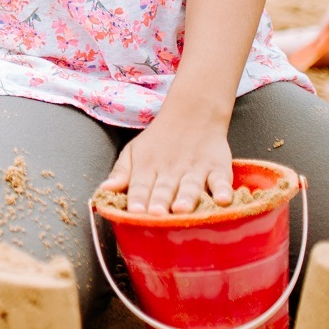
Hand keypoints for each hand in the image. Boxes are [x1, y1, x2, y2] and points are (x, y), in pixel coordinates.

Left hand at [101, 111, 232, 215]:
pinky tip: (223, 200)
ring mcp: (196, 169)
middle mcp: (171, 170)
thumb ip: (121, 173)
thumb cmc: (158, 141)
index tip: (133, 211)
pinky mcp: (219, 168)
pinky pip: (222, 180)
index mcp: (148, 167)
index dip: (137, 198)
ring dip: (186, 198)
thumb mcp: (134, 151)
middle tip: (155, 214)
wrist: (192, 113)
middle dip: (159, 201)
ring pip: (191, 185)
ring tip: (181, 209)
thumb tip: (104, 189)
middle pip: (164, 188)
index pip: (140, 184)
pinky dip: (223, 190)